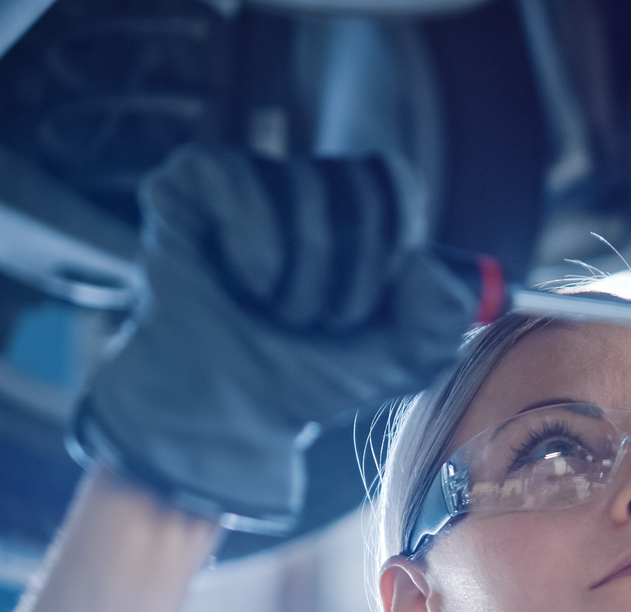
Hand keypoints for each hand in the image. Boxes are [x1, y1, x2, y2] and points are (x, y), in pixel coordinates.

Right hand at [71, 144, 504, 532]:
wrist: (226, 414)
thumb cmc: (308, 378)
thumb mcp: (400, 358)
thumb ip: (442, 318)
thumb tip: (426, 264)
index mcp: (355, 213)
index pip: (395, 181)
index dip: (394, 242)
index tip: (376, 302)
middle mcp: (302, 186)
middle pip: (360, 183)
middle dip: (353, 270)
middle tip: (325, 321)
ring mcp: (245, 178)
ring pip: (304, 183)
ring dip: (301, 274)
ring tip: (278, 312)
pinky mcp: (188, 183)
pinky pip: (239, 178)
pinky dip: (254, 248)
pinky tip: (241, 285)